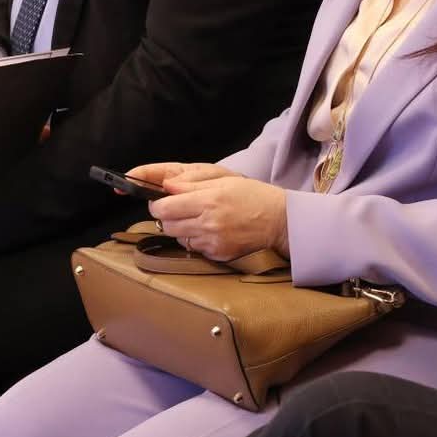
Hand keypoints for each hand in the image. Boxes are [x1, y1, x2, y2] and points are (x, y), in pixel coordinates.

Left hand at [131, 163, 288, 260]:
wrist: (279, 221)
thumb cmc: (253, 196)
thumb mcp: (224, 180)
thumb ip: (192, 183)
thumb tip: (166, 185)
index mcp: (208, 201)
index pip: (164, 208)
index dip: (157, 204)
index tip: (161, 200)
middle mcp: (208, 224)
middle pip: (167, 225)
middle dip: (167, 217)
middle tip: (178, 209)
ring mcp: (213, 243)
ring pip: (179, 238)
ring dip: (181, 229)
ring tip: (198, 219)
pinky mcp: (218, 255)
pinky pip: (195, 248)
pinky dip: (196, 240)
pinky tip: (210, 230)